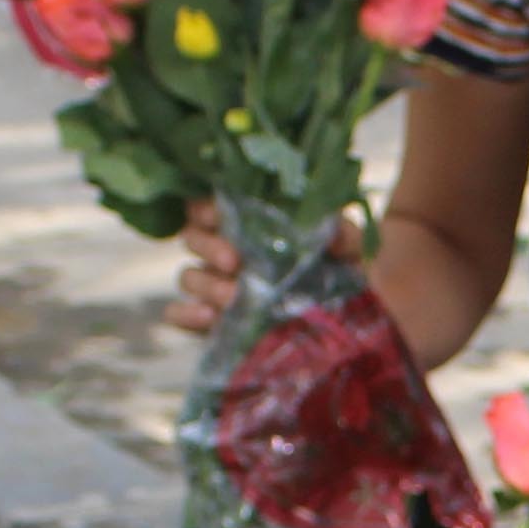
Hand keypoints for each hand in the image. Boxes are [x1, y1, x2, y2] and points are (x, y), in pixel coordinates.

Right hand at [163, 199, 377, 334]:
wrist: (344, 322)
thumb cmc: (340, 273)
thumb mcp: (349, 251)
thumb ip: (344, 236)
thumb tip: (331, 231)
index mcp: (249, 225)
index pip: (209, 204)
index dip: (206, 206)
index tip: (221, 214)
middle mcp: (225, 251)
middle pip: (192, 237)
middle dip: (209, 246)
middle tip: (236, 261)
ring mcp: (215, 286)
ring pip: (188, 276)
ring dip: (206, 284)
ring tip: (234, 297)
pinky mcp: (211, 322)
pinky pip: (179, 315)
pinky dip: (186, 316)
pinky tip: (209, 318)